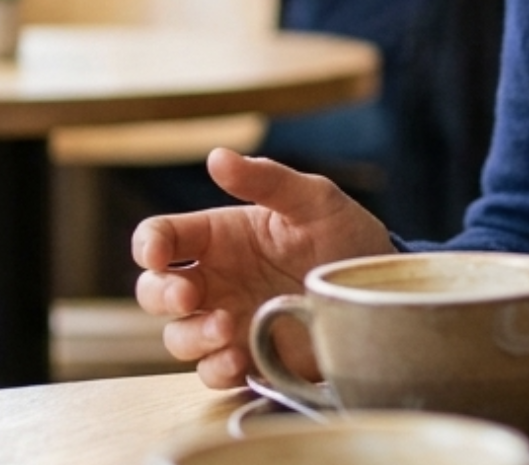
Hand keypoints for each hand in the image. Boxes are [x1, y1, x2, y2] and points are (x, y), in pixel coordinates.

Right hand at [131, 147, 394, 387]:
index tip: (157, 254)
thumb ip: (267, 180)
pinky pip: (212, 372)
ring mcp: (228, 321)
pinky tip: (238, 359)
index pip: (161, 237)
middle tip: (189, 295)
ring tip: (227, 328)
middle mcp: (215, 280)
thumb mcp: (314, 200)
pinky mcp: (250, 358)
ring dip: (191, 336)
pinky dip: (216, 369)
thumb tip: (217, 157)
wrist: (380, 288)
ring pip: (177, 337)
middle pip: (154, 291)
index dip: (148, 245)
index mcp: (220, 237)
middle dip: (160, 294)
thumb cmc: (345, 235)